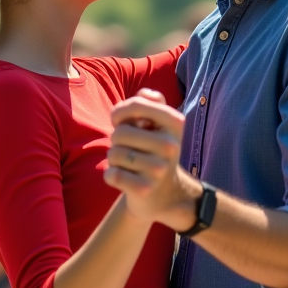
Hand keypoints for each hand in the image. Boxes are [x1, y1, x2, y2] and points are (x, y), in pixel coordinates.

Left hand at [104, 89, 198, 230]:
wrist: (167, 194)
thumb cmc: (155, 150)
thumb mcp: (158, 124)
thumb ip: (149, 102)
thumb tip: (144, 94)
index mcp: (175, 123)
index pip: (137, 104)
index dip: (119, 112)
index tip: (119, 121)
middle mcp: (171, 145)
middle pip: (120, 132)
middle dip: (117, 140)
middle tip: (129, 149)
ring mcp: (159, 169)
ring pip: (114, 154)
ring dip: (114, 158)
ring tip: (129, 164)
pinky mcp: (145, 189)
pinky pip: (112, 174)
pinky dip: (111, 176)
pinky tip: (124, 178)